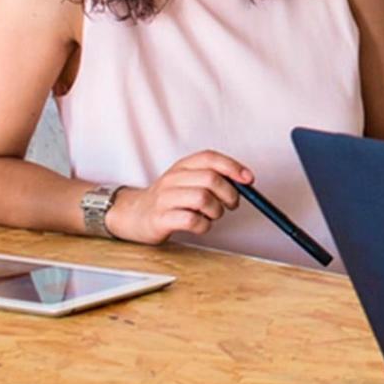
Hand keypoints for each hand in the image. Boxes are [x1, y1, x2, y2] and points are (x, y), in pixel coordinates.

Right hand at [104, 151, 251, 243]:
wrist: (134, 214)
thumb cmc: (170, 199)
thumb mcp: (189, 181)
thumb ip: (215, 178)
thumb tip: (247, 181)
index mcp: (182, 166)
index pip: (210, 158)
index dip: (233, 167)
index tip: (249, 180)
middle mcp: (173, 179)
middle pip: (211, 179)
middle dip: (230, 194)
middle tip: (232, 204)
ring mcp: (165, 198)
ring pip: (203, 199)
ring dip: (216, 211)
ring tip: (211, 215)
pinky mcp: (161, 218)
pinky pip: (192, 220)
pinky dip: (204, 225)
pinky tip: (200, 225)